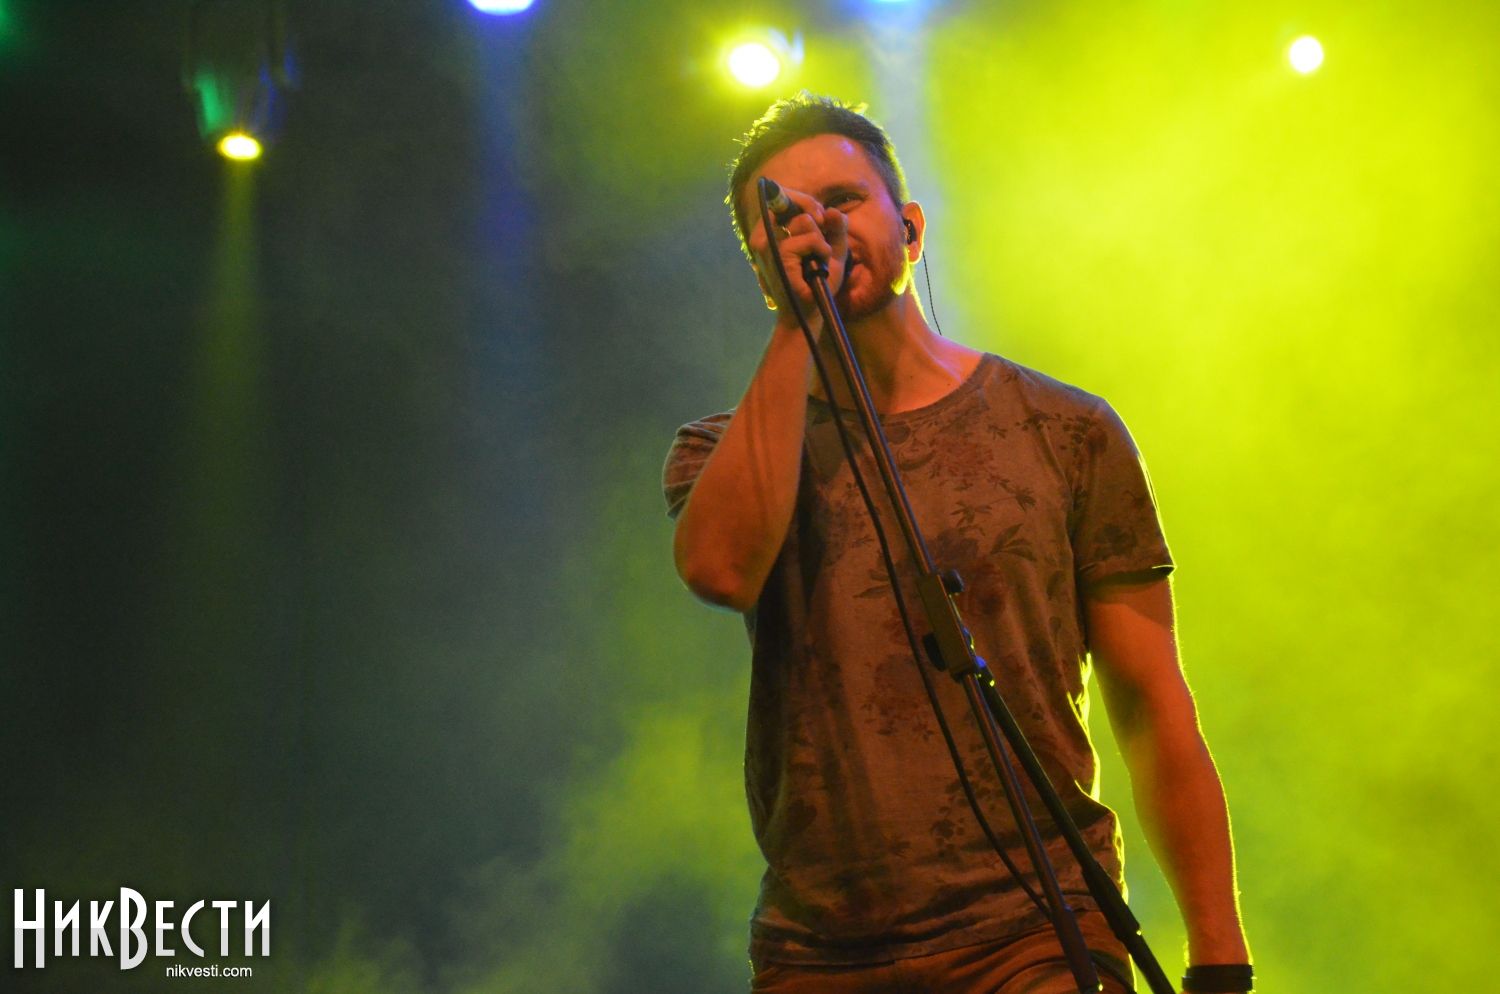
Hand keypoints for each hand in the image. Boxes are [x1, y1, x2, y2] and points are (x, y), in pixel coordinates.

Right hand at [747, 186, 849, 322]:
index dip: (803, 200)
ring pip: (803, 221)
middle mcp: (764, 237)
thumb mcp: (832, 252)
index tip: (819, 216)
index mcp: (772, 233)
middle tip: (823, 237)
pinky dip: (820, 248)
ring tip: (819, 259)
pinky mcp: (778, 258)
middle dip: (817, 216)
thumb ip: (835, 230)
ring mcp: (768, 247)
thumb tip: (833, 211)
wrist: (809, 313)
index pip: (781, 199)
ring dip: (820, 239)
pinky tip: (819, 264)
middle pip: (793, 204)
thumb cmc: (817, 283)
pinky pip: (807, 239)